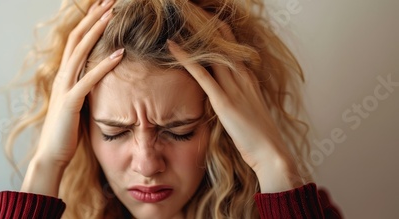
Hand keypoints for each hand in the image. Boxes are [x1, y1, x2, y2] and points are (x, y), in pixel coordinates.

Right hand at [21, 0, 123, 196]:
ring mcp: (64, 87)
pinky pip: (89, 79)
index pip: (77, 41)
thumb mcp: (76, 102)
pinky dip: (105, 65)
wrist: (52, 154)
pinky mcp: (70, 102)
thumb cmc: (66, 130)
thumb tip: (98, 76)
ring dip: (97, 31)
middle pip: (77, 38)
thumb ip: (84, 86)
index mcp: (64, 75)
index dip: (89, 22)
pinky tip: (120, 54)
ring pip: (80, 52)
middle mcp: (62, 76)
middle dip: (93, 17)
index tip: (103, 7)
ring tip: (113, 14)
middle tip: (109, 0)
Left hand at [167, 27, 302, 191]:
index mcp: (248, 77)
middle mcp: (243, 76)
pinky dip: (186, 59)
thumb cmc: (258, 135)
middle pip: (222, 42)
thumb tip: (220, 93)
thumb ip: (236, 95)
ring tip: (177, 21)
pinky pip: (201, 74)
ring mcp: (234, 87)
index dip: (217, 31)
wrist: (270, 152)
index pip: (232, 46)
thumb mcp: (248, 108)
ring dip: (193, 37)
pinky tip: (173, 47)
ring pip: (212, 53)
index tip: (203, 20)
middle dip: (206, 25)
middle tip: (190, 11)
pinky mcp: (223, 100)